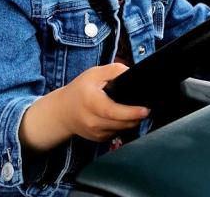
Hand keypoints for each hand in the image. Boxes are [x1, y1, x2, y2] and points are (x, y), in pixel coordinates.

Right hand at [19, 63, 149, 150]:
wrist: (63, 111)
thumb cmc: (80, 90)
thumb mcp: (94, 73)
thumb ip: (114, 71)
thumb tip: (132, 73)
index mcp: (91, 102)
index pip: (113, 111)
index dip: (131, 112)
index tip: (145, 110)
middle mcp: (92, 121)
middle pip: (121, 123)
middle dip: (137, 116)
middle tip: (147, 108)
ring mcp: (95, 133)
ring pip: (122, 129)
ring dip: (132, 121)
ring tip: (136, 110)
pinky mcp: (99, 139)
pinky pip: (117, 133)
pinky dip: (123, 125)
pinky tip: (122, 116)